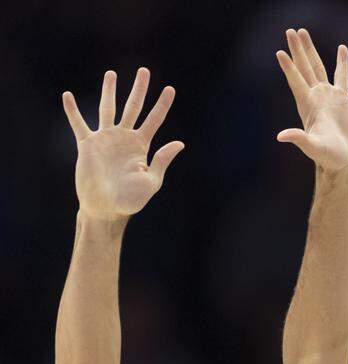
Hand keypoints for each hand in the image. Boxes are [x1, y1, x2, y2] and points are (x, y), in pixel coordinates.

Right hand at [62, 68, 182, 220]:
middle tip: (144, 70)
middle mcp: (124, 138)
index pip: (154, 120)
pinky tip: (68, 96)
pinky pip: (79, 124)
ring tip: (111, 74)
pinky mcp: (88, 144)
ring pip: (108, 108)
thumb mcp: (152, 180)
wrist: (107, 208)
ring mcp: (106, 139)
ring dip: (110, 91)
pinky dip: (73, 111)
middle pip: (133, 107)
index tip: (170, 89)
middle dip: (139, 89)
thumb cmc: (131, 199)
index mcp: (142, 146)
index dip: (162, 104)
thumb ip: (162, 160)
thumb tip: (179, 143)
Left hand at [275, 28, 347, 170]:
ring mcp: (328, 96)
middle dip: (297, 50)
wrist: (342, 159)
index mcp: (308, 105)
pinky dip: (342, 63)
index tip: (280, 52)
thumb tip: (281, 136)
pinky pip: (342, 76)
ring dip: (311, 50)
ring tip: (303, 33)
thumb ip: (299, 139)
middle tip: (291, 31)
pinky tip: (342, 49)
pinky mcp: (343, 99)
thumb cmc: (328, 156)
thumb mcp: (313, 147)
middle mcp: (316, 97)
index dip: (289, 67)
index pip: (296, 81)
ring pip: (318, 67)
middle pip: (304, 68)